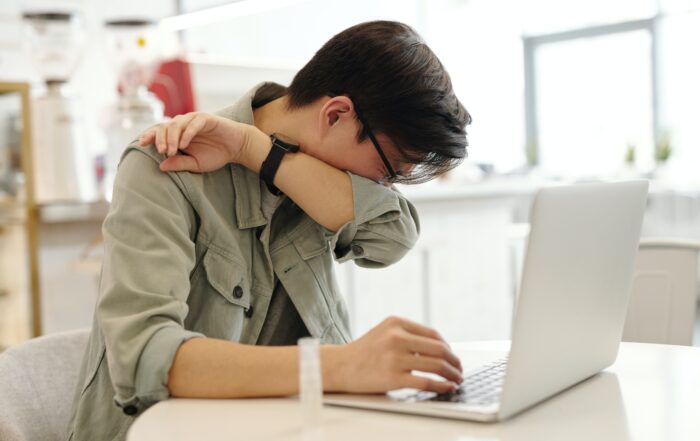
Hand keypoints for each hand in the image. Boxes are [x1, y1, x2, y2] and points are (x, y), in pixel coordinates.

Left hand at [138, 112, 252, 172]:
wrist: (236, 147)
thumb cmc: (216, 154)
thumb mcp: (195, 164)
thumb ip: (179, 164)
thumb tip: (161, 166)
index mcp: (178, 133)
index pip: (159, 132)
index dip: (149, 136)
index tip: (141, 144)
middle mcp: (184, 124)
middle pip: (165, 126)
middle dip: (160, 139)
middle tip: (162, 152)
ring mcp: (194, 120)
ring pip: (176, 124)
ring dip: (172, 138)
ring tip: (172, 151)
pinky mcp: (206, 119)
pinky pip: (193, 124)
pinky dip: (187, 133)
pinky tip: (183, 145)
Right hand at [334, 316, 462, 393]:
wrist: (339, 366)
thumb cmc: (363, 352)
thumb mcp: (384, 332)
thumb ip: (407, 334)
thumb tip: (440, 348)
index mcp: (397, 322)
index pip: (433, 334)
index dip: (448, 347)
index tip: (453, 357)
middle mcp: (396, 337)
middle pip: (439, 349)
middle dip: (454, 361)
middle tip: (459, 369)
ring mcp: (395, 357)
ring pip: (436, 365)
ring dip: (452, 374)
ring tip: (456, 380)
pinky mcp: (392, 377)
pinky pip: (426, 382)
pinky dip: (441, 386)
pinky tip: (447, 387)